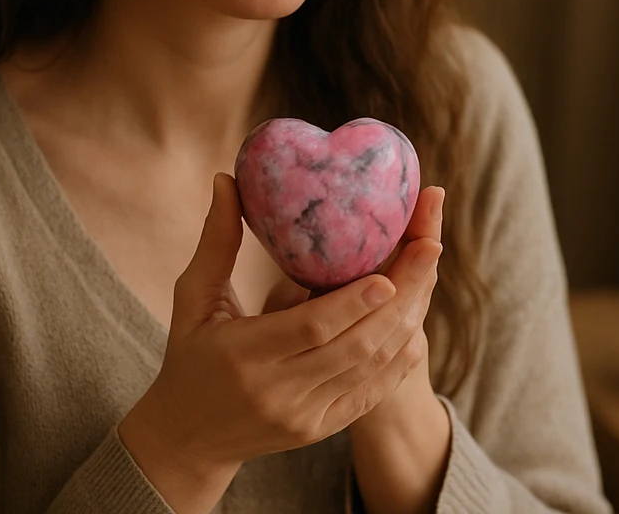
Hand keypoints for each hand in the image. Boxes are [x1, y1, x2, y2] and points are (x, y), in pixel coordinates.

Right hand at [117, 174, 441, 513]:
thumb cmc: (190, 356)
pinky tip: (415, 322)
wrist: (187, 440)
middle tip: (431, 249)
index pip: (310, 329)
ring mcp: (304, 416)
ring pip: (370, 368)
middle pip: (354, 346)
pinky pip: (371, 393)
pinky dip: (398, 358)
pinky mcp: (321, 430)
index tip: (386, 272)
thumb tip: (227, 178)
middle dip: (401, 298)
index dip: (352, 302)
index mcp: (243, 354)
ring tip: (429, 274)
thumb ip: (216, 242)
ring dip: (406, 321)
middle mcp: (277, 391)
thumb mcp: (193, 299)